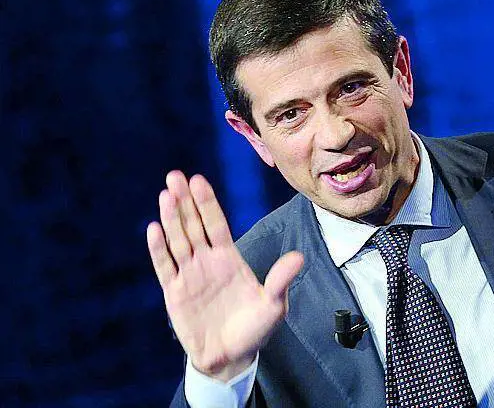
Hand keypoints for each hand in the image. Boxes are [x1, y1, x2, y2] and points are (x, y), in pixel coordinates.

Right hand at [146, 170, 303, 381]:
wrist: (231, 358)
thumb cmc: (255, 329)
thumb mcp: (273, 305)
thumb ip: (281, 280)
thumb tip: (299, 257)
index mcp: (230, 258)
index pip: (216, 224)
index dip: (207, 203)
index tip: (198, 180)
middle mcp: (207, 261)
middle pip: (193, 225)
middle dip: (185, 201)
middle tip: (175, 176)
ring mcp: (190, 275)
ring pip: (177, 240)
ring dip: (171, 218)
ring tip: (165, 194)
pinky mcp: (175, 293)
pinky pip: (165, 266)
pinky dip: (159, 249)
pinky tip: (154, 229)